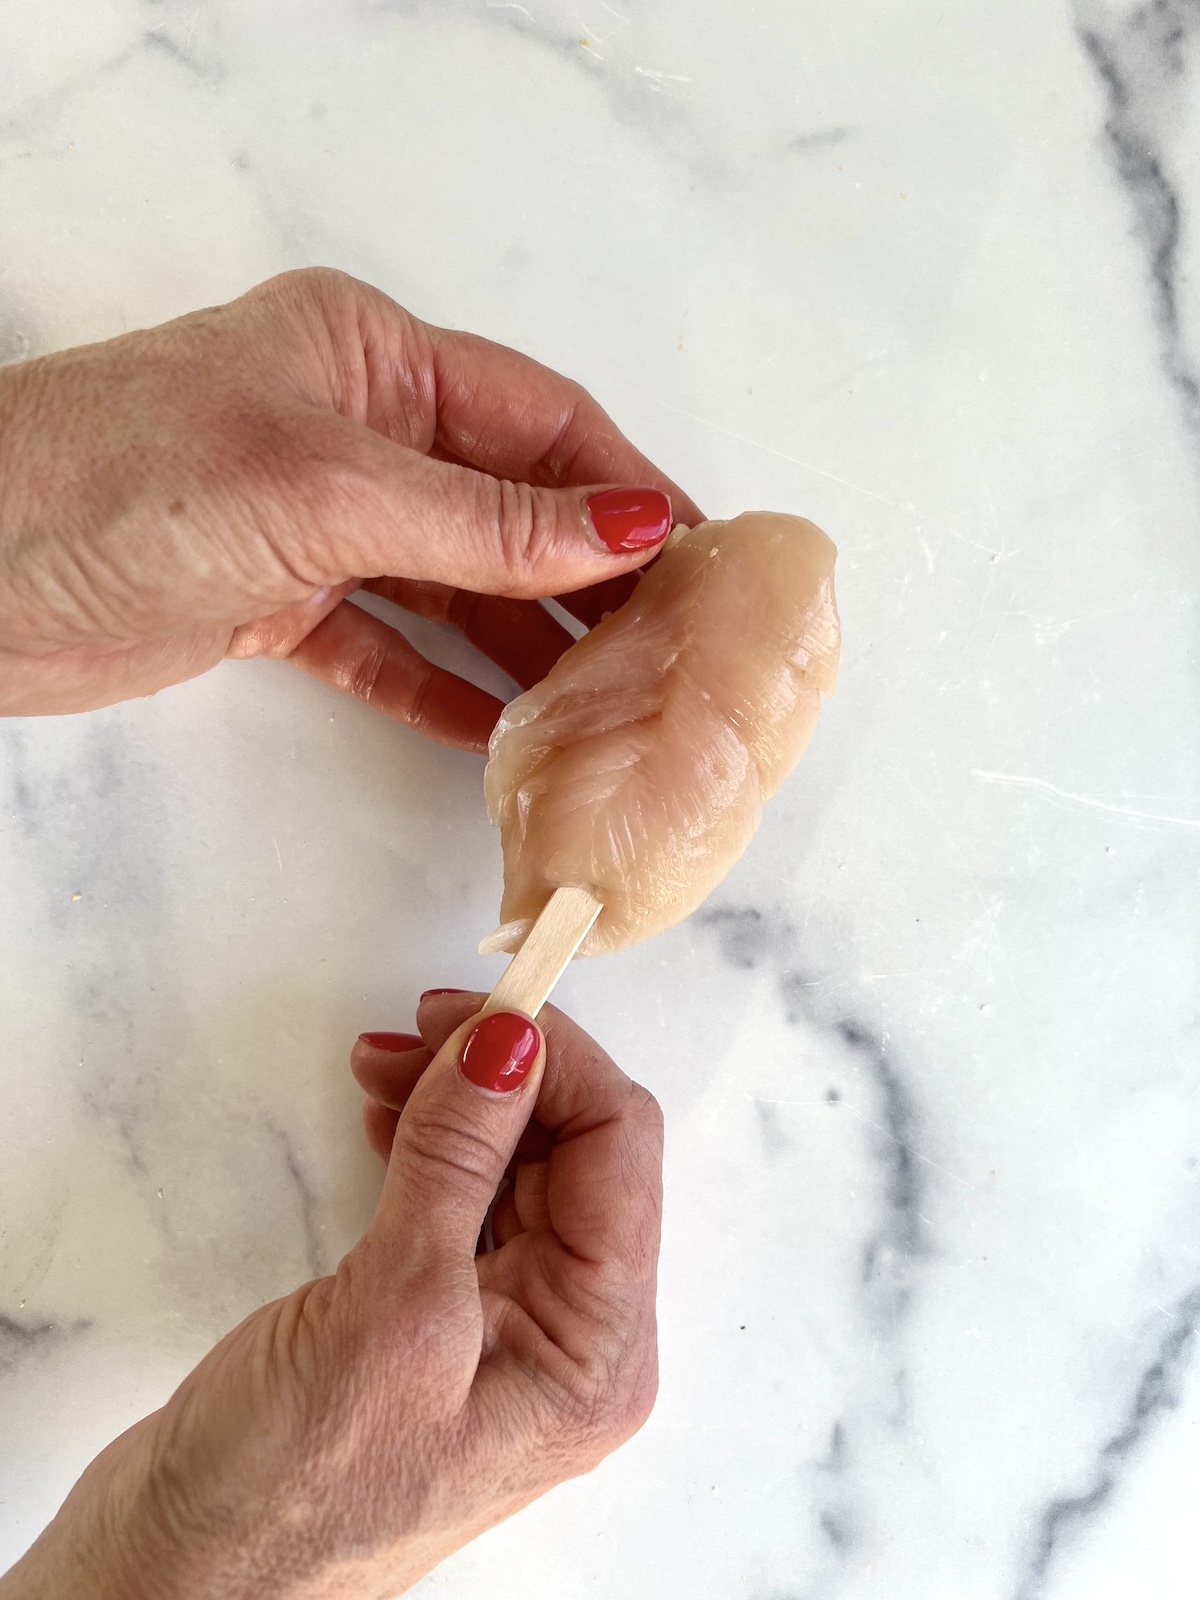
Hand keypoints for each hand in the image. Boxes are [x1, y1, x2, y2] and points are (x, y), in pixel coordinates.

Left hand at [0, 268, 700, 744]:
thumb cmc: (122, 479)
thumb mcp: (327, 486)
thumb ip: (485, 520)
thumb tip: (634, 527)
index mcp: (372, 359)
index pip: (539, 420)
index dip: (625, 487)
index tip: (701, 558)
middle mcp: (355, 432)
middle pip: (509, 505)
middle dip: (591, 573)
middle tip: (675, 647)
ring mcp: (318, 523)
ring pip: (458, 585)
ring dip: (529, 642)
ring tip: (612, 703)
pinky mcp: (278, 603)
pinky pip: (390, 649)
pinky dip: (445, 689)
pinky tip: (505, 734)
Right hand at [0, 995, 662, 1599]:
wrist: (181, 1577)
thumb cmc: (291, 1489)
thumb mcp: (393, 1310)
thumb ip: (458, 1161)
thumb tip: (511, 1041)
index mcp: (598, 1350)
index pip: (618, 1152)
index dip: (557, 1063)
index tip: (482, 1004)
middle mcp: (570, 1334)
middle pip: (574, 1151)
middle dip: (501, 1072)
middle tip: (414, 1027)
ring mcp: (505, 1324)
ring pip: (516, 1164)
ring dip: (458, 1097)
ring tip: (382, 1061)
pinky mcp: (441, 1316)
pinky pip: (463, 1197)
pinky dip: (428, 1140)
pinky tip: (384, 1113)